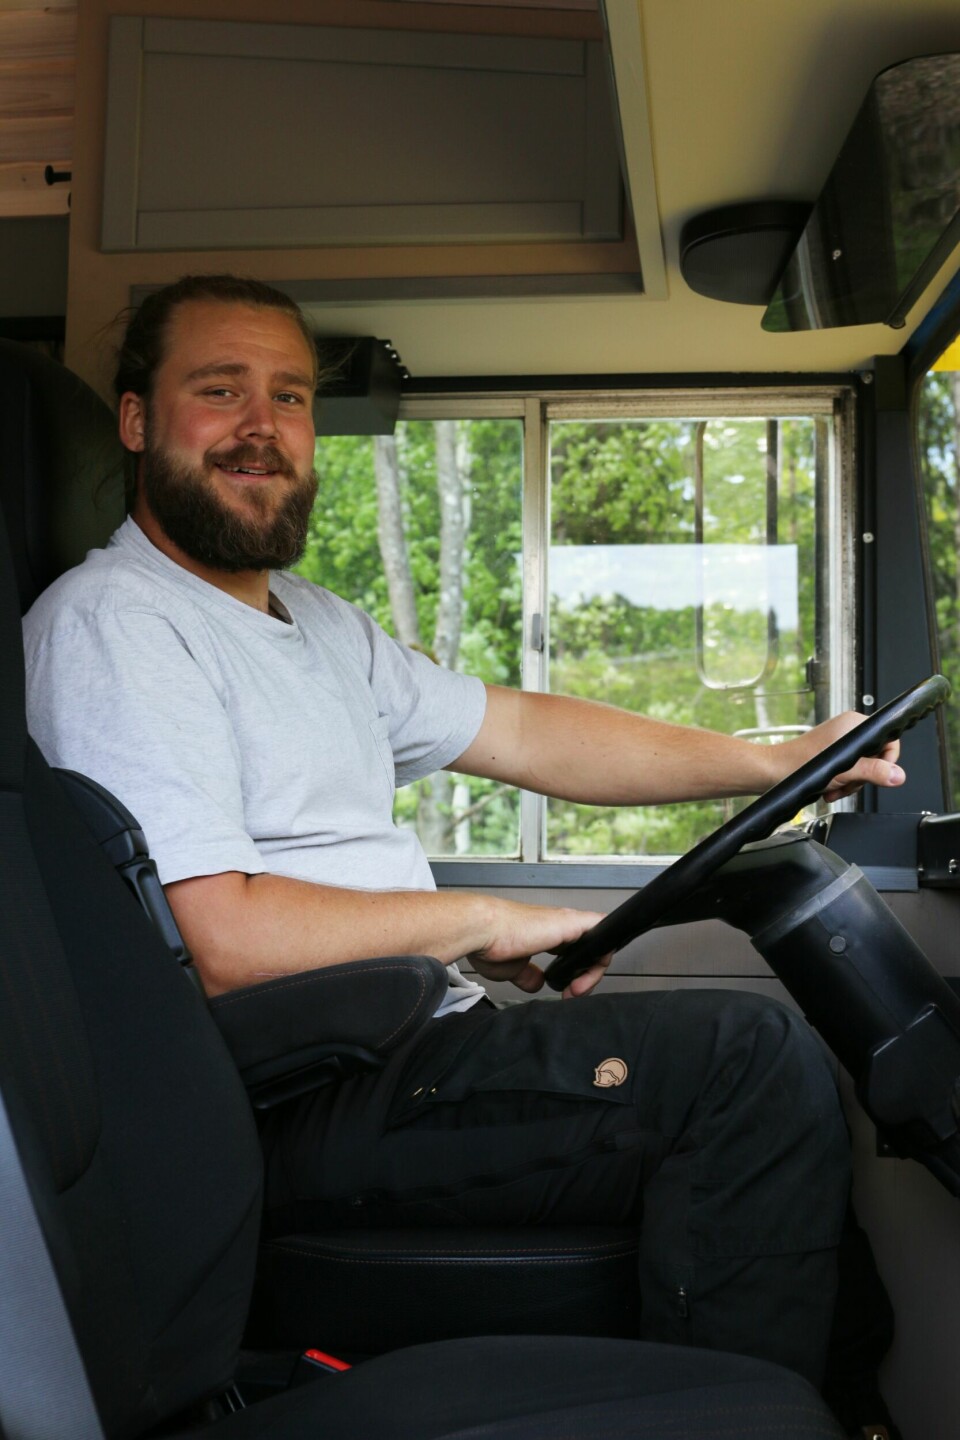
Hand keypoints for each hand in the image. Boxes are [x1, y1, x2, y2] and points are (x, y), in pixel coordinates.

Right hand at [468, 900, 610, 996]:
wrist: (484, 931)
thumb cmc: (490, 943)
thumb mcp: (512, 969)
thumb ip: (527, 975)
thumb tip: (536, 983)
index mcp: (545, 935)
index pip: (571, 953)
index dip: (574, 974)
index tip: (564, 991)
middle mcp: (558, 927)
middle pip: (588, 952)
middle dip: (585, 979)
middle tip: (572, 995)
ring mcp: (567, 924)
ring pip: (598, 944)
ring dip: (593, 973)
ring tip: (577, 991)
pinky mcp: (572, 923)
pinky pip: (604, 929)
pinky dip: (604, 950)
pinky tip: (594, 970)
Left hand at [776, 711, 905, 802]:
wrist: (772, 773)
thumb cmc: (798, 765)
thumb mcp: (844, 772)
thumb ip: (874, 772)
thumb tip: (898, 775)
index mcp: (854, 724)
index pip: (889, 739)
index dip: (887, 760)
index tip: (879, 774)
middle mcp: (848, 730)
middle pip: (876, 756)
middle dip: (864, 776)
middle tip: (849, 784)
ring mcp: (839, 742)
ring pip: (862, 767)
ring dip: (851, 783)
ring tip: (835, 788)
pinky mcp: (831, 754)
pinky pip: (849, 770)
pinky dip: (842, 783)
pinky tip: (830, 789)